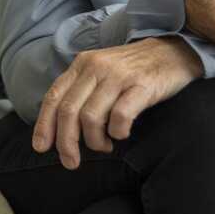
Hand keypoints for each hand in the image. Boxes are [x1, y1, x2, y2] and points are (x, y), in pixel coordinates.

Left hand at [34, 35, 200, 168]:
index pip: (53, 97)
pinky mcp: (142, 85)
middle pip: (68, 111)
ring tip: (104, 146)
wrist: (173, 51)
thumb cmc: (134, 70)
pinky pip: (120, 115)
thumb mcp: (101, 72)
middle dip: (66, 142)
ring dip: (94, 140)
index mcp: (82, 65)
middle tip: (71, 162)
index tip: (41, 147)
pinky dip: (117, 132)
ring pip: (91, 116)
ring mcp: (118, 76)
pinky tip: (121, 135)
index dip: (44, 125)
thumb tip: (62, 126)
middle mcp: (96, 68)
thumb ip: (82, 91)